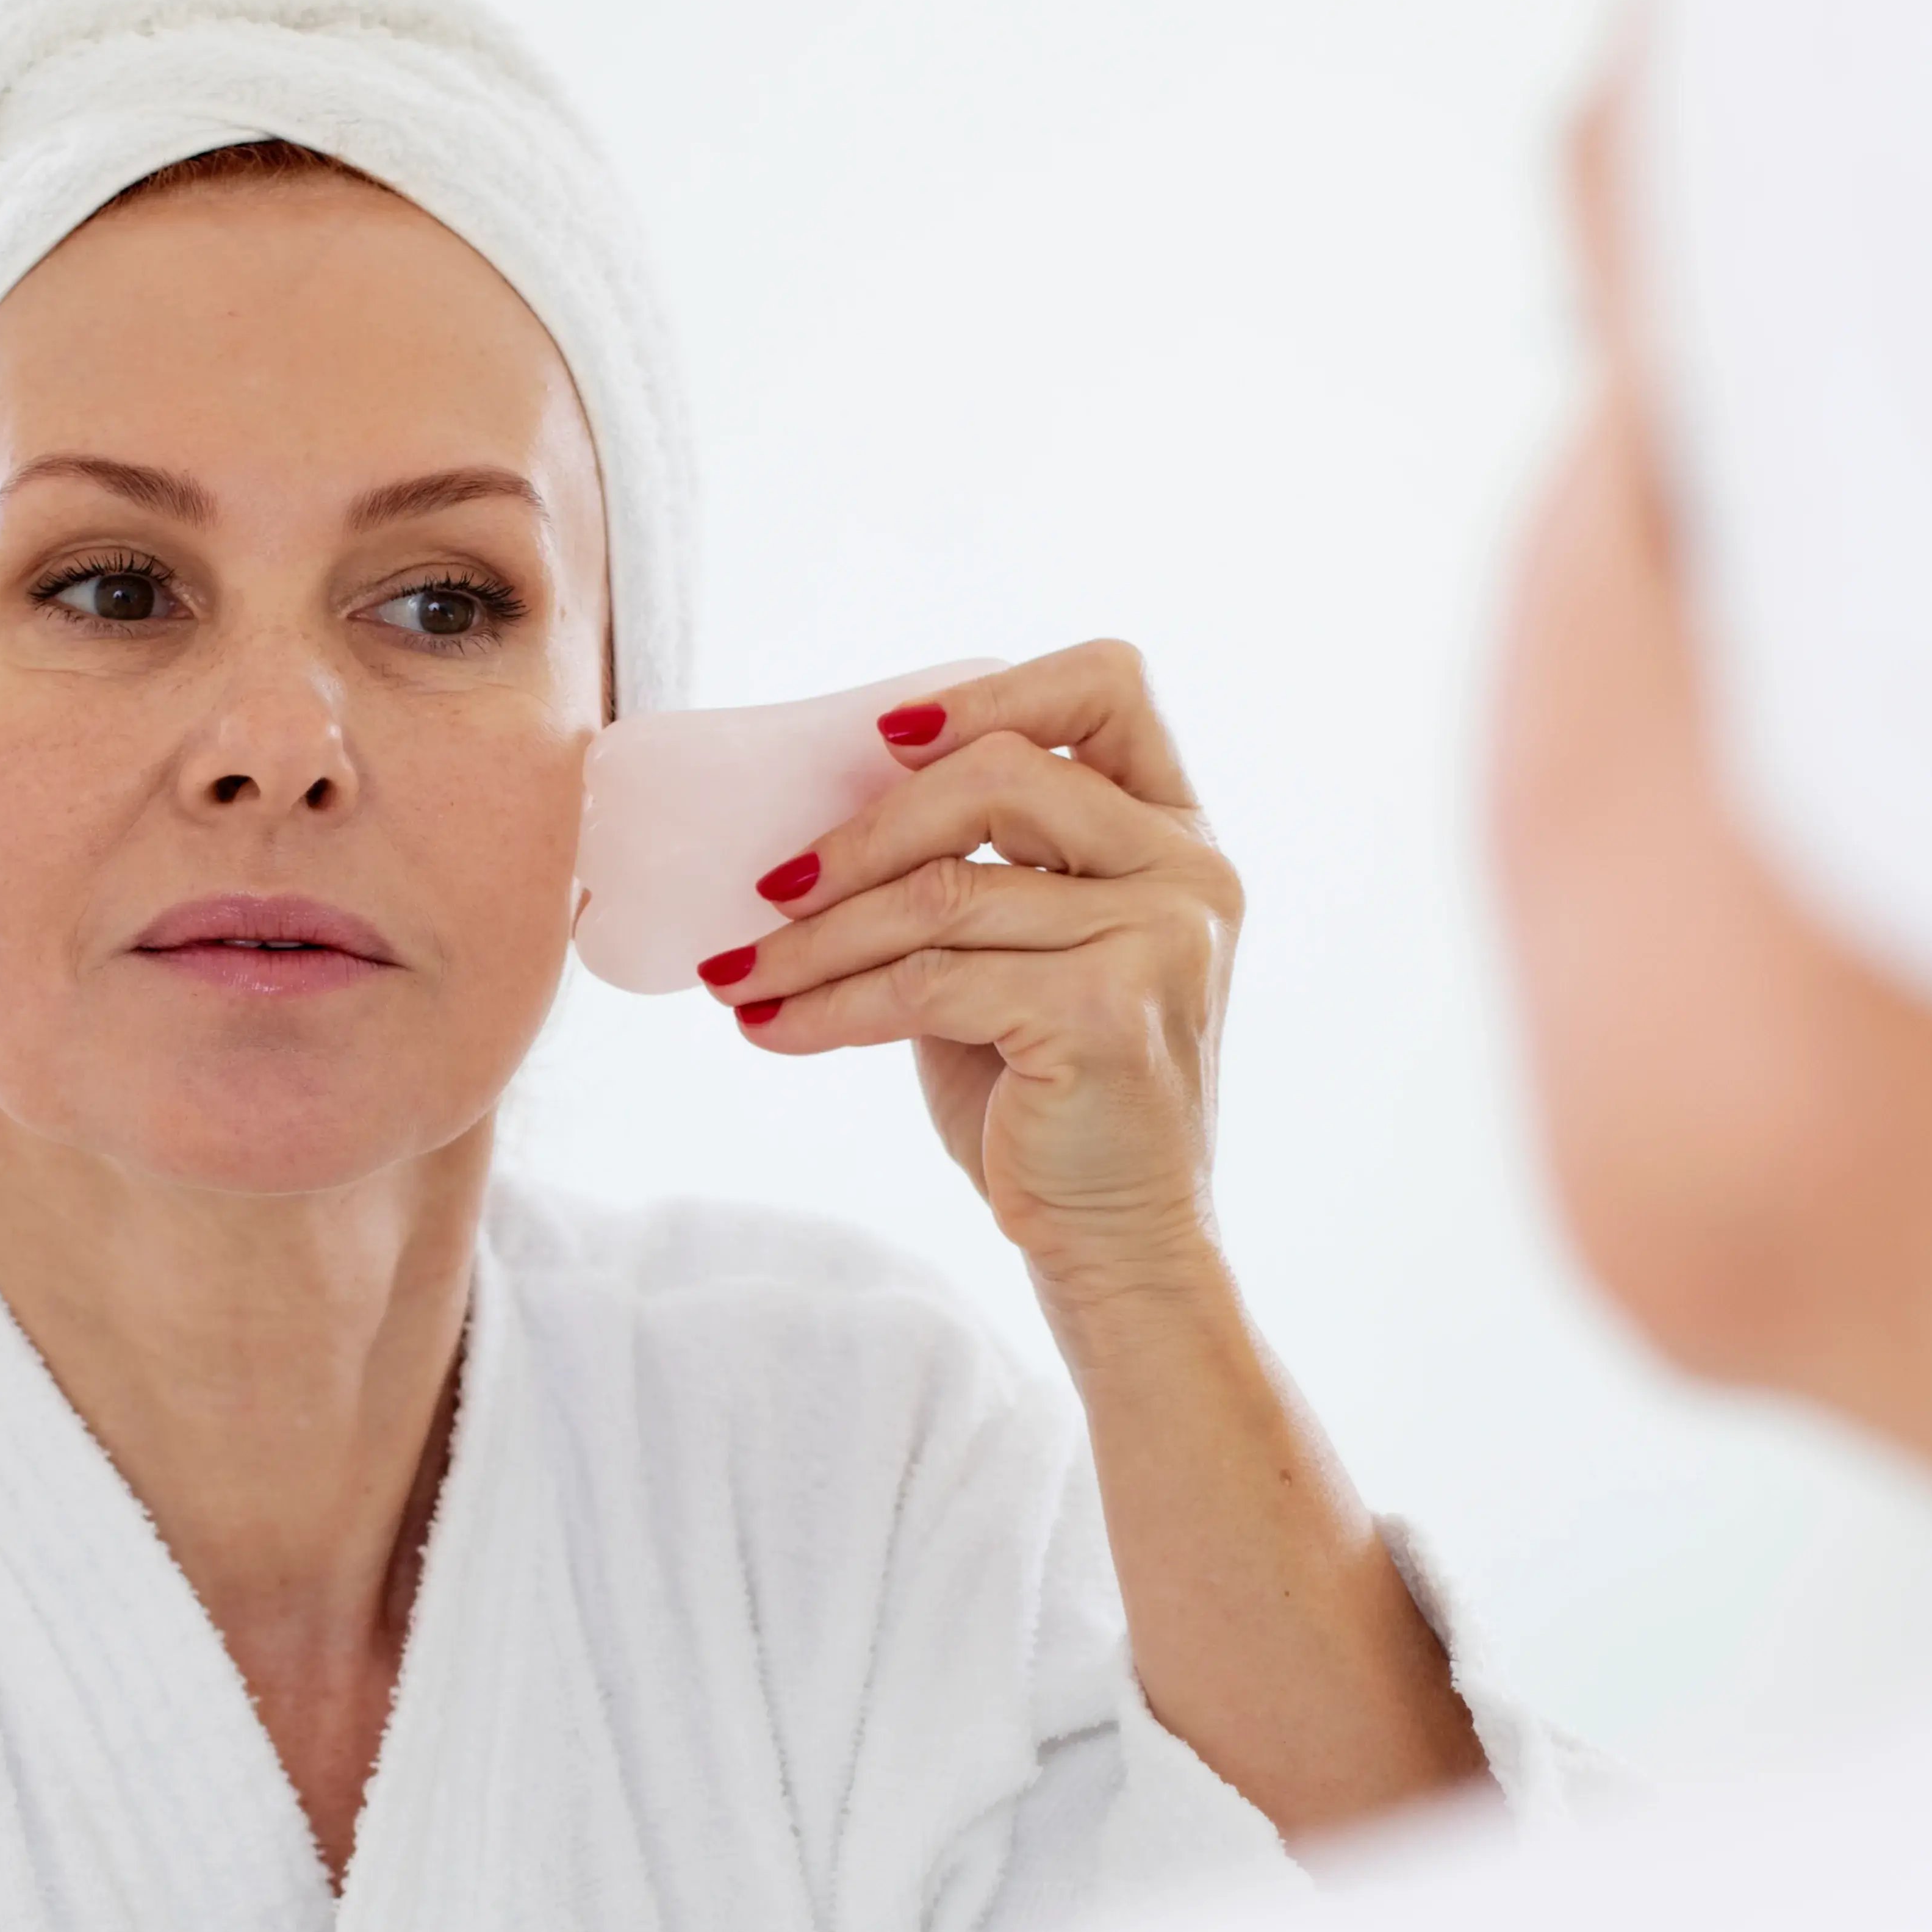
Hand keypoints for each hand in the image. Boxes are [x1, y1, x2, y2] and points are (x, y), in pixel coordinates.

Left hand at [702, 640, 1241, 1311]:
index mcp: (1177, 835)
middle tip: (772, 888)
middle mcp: (1189, 872)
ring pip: (945, 889)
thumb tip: (826, 816)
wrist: (1117, 1246)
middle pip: (1001, 772)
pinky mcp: (1105, 1012)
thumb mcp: (1018, 961)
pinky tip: (774, 1028)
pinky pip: (929, 980)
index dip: (992, 689)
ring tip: (742, 972)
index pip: (1109, 685)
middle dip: (865, 830)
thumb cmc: (1051, 1104)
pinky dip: (830, 1004)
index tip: (883, 739)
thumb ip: (976, 873)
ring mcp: (1159, 939)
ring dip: (819, 936)